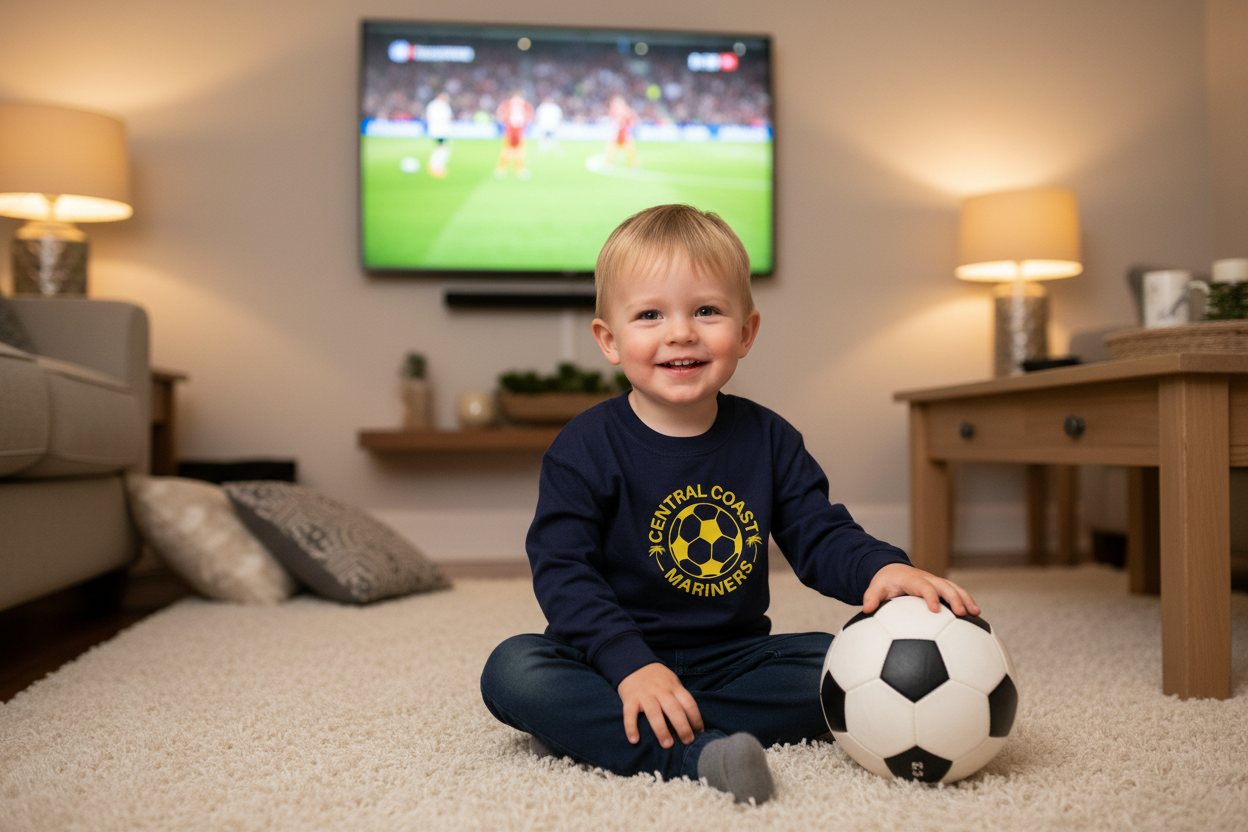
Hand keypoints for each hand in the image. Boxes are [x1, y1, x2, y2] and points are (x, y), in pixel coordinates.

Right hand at [616, 662, 703, 748]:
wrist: (633, 663)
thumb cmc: (657, 677)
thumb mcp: (672, 681)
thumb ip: (679, 697)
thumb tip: (692, 720)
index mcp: (674, 687)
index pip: (689, 703)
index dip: (696, 718)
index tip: (700, 732)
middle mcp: (661, 691)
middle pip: (674, 710)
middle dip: (683, 727)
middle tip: (688, 741)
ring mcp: (645, 695)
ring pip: (654, 713)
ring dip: (661, 730)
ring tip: (668, 745)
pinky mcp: (630, 699)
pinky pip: (630, 714)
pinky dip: (631, 727)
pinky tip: (634, 740)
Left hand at [862, 562, 980, 616]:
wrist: (892, 570)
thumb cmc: (885, 582)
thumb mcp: (875, 588)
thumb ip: (871, 597)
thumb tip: (866, 610)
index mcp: (912, 580)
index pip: (923, 586)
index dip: (930, 596)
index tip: (935, 610)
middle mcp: (927, 579)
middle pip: (944, 586)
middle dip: (954, 598)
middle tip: (962, 613)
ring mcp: (936, 582)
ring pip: (954, 588)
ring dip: (965, 599)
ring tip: (976, 613)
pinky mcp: (941, 587)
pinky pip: (956, 592)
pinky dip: (966, 601)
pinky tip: (975, 615)